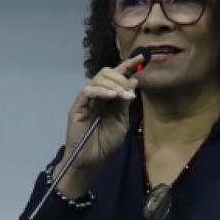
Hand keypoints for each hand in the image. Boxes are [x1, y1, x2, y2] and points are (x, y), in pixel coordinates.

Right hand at [52, 53, 144, 196]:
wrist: (90, 161)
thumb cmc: (105, 143)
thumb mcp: (121, 122)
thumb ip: (125, 103)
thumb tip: (134, 80)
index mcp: (109, 97)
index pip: (117, 76)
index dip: (128, 65)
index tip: (142, 58)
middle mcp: (97, 95)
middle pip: (106, 72)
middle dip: (121, 77)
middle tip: (129, 91)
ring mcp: (86, 100)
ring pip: (97, 79)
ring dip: (114, 84)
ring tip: (124, 96)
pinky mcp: (78, 106)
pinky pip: (88, 91)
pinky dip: (101, 90)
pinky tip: (112, 96)